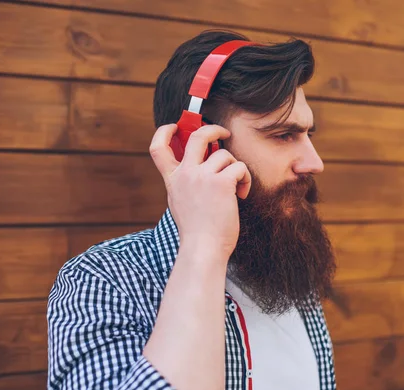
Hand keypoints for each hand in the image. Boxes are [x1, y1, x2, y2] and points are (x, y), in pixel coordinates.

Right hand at [149, 123, 251, 260]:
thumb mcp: (181, 202)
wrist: (203, 249)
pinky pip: (239, 167)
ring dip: (235, 168)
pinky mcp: (221, 182)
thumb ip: (185, 183)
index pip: (158, 147)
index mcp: (172, 180)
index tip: (176, 126)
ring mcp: (202, 177)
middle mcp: (185, 174)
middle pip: (197, 137)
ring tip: (237, 187)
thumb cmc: (197, 232)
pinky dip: (245, 179)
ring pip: (225, 155)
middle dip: (213, 129)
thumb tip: (200, 166)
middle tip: (224, 134)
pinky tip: (241, 194)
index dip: (165, 131)